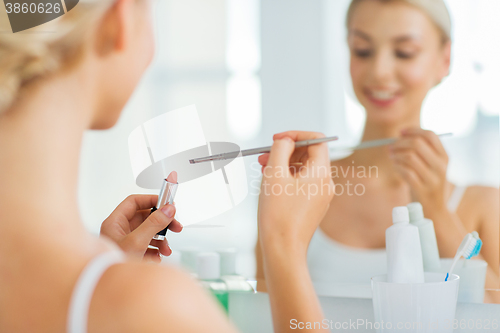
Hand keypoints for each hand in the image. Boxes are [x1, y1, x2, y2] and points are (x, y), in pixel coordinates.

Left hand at [100, 195, 182, 261]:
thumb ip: (154, 224)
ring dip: (162, 240)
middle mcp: (119, 231)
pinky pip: (148, 246)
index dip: (151, 200)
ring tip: (167, 249)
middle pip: (145, 217)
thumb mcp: (137, 242)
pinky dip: (156, 251)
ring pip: (149, 233)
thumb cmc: (112, 267)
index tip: (167, 203)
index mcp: (115, 222)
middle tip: (175, 225)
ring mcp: (126, 243)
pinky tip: (157, 258)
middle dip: (162, 223)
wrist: (108, 294)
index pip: (134, 202)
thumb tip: (168, 209)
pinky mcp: (132, 254)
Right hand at [257, 131, 333, 253]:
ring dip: (283, 164)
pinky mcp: (312, 205)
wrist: (283, 248)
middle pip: (309, 154)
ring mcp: (320, 195)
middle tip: (265, 155)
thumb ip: (280, 150)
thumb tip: (285, 140)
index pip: (316, 140)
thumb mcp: (274, 174)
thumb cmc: (279, 216)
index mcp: (321, 173)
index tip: (278, 139)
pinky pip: (302, 183)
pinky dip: (287, 177)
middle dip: (286, 150)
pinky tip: (271, 183)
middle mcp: (325, 183)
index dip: (296, 135)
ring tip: (263, 168)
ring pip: (303, 169)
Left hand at [390, 128, 448, 211]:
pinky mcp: (422, 189)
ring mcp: (432, 179)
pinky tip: (395, 167)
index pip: (430, 135)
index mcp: (445, 156)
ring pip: (409, 157)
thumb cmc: (427, 182)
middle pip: (417, 144)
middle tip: (392, 146)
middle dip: (400, 142)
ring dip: (396, 155)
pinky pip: (405, 172)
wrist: (435, 209)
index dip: (413, 131)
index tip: (401, 132)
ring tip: (392, 157)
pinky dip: (397, 167)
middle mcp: (441, 166)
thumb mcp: (431, 165)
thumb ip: (420, 151)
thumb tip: (397, 137)